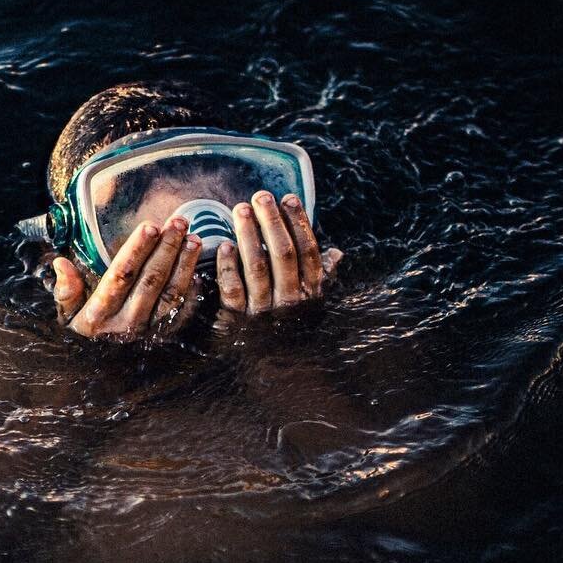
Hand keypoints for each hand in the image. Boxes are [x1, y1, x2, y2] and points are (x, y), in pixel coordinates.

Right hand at [52, 214, 202, 339]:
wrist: (96, 368)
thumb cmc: (82, 329)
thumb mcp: (66, 315)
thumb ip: (65, 291)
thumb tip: (61, 264)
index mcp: (100, 314)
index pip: (121, 276)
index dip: (137, 250)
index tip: (150, 226)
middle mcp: (126, 323)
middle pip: (151, 281)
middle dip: (167, 249)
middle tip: (178, 222)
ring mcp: (147, 331)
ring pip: (170, 294)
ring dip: (184, 265)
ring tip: (194, 238)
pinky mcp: (162, 335)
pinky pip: (181, 313)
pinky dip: (192, 292)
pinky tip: (199, 270)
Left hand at [215, 191, 342, 316]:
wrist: (263, 366)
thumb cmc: (284, 321)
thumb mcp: (307, 301)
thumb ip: (319, 276)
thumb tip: (337, 254)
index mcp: (309, 293)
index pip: (308, 252)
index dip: (299, 223)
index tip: (288, 198)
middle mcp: (289, 301)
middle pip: (283, 254)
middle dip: (272, 222)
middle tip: (260, 196)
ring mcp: (263, 311)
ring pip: (257, 267)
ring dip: (248, 235)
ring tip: (241, 209)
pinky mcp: (237, 318)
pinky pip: (233, 288)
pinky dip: (228, 266)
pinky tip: (225, 245)